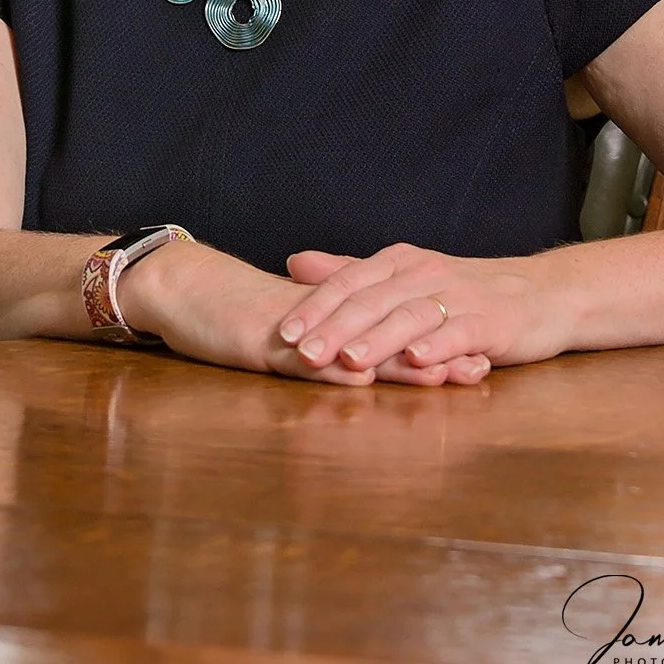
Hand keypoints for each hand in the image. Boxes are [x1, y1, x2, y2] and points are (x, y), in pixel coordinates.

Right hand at [118, 240, 489, 386]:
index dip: (434, 344)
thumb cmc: (234, 315)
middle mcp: (324, 320)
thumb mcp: (291, 334)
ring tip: (439, 375)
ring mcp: (294, 330)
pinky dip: (331, 367)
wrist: (183, 288)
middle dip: (432, 354)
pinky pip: (301, 356)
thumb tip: (367, 366)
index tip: (479, 357)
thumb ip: (328, 346)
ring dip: (396, 361)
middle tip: (479, 368)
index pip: (393, 330)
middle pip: (385, 335)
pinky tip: (359, 376)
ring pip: (353, 344)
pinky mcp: (261, 341)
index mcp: (334, 318)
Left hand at [280, 244, 557, 375]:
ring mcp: (459, 296)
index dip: (317, 306)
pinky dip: (438, 346)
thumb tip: (294, 263)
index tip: (284, 333)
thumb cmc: (465, 292)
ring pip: (411, 316)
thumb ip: (351, 273)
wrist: (542, 294)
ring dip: (379, 339)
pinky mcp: (491, 321)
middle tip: (303, 354)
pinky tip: (418, 360)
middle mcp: (426, 274)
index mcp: (400, 263)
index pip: (350, 281)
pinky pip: (461, 332)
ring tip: (350, 360)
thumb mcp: (405, 277)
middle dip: (336, 328)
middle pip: (374, 300)